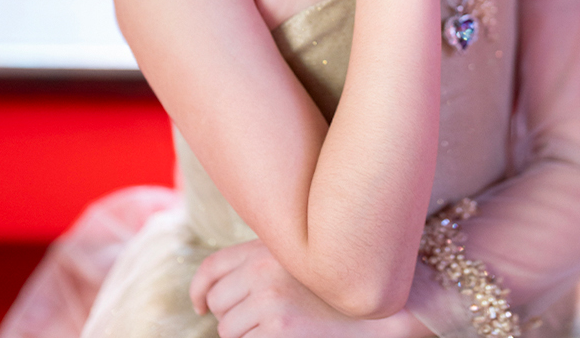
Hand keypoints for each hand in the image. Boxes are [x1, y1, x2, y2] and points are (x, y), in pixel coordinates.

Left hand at [191, 240, 425, 337]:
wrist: (380, 308)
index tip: (200, 304)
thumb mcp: (301, 259)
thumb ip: (264, 261)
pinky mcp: (277, 329)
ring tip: (275, 330)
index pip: (212, 268)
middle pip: (217, 302)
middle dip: (229, 315)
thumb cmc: (340, 288)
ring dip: (243, 335)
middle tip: (255, 321)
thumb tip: (219, 286)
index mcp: (267, 249)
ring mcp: (268, 300)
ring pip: (227, 329)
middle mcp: (262, 270)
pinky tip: (283, 337)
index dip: (199, 290)